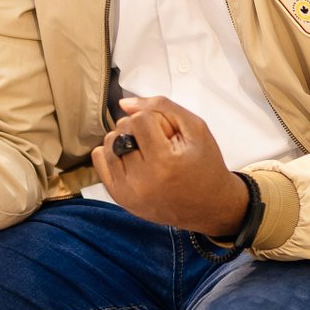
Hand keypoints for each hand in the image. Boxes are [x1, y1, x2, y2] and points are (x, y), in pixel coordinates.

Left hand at [90, 96, 248, 237]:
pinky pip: (100, 162)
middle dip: (140, 130)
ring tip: (146, 151)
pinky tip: (131, 158)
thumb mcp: (195, 128)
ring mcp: (128, 192)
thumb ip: (161, 107)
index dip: (155, 120)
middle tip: (161, 144)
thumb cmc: (205, 165)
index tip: (169, 134)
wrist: (209, 205)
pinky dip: (112, 154)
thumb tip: (125, 103)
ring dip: (125, 141)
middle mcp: (142, 180)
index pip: (139, 119)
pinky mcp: (120, 198)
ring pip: (108, 144)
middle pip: (122, 130)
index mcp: (164, 162)